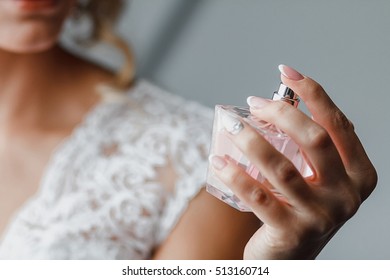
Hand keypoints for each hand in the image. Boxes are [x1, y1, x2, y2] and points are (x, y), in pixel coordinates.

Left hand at [209, 65, 376, 258]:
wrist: (291, 257)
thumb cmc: (302, 208)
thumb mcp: (319, 179)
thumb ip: (314, 148)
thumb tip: (285, 104)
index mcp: (359, 174)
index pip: (337, 124)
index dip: (313, 93)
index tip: (287, 72)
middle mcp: (346, 195)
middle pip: (314, 139)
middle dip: (281, 112)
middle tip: (254, 103)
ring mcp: (320, 216)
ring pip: (281, 167)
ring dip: (251, 139)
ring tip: (231, 125)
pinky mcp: (291, 232)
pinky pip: (258, 197)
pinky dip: (235, 175)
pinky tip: (219, 160)